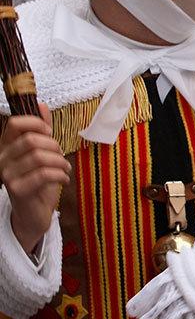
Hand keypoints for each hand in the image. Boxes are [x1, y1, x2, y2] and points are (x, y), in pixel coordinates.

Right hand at [0, 103, 68, 254]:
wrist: (34, 213)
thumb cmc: (38, 180)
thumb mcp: (41, 152)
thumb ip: (41, 130)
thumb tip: (41, 104)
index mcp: (7, 147)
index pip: (15, 124)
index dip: (37, 124)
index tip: (49, 133)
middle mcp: (2, 160)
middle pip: (31, 140)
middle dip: (54, 146)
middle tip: (61, 156)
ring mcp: (8, 176)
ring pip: (39, 157)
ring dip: (60, 161)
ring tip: (65, 168)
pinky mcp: (18, 190)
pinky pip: (44, 174)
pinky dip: (60, 175)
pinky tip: (63, 179)